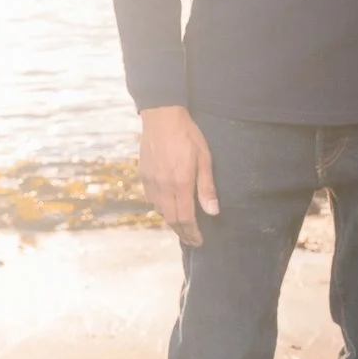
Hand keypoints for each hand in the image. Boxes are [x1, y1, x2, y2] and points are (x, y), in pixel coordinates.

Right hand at [138, 105, 217, 245]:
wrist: (161, 117)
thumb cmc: (187, 135)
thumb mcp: (204, 158)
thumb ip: (207, 187)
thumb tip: (213, 212)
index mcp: (180, 184)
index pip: (186, 218)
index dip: (193, 233)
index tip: (200, 241)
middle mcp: (163, 187)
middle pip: (172, 219)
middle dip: (183, 233)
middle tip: (192, 241)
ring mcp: (151, 182)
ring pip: (160, 211)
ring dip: (172, 223)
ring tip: (182, 228)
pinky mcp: (144, 176)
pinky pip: (152, 200)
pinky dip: (161, 209)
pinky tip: (168, 208)